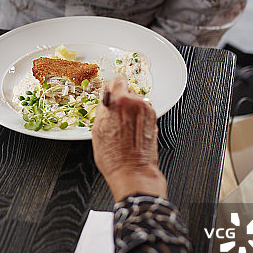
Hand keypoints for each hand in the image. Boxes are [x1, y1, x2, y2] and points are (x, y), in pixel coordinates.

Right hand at [92, 77, 167, 200]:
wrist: (132, 171)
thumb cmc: (114, 156)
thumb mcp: (98, 130)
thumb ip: (103, 110)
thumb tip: (105, 103)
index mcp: (118, 101)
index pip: (117, 81)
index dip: (111, 89)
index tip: (109, 94)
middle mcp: (135, 103)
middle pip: (127, 92)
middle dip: (121, 101)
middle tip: (115, 117)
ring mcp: (147, 111)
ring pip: (136, 102)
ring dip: (130, 110)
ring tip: (123, 128)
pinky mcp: (154, 120)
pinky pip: (143, 113)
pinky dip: (138, 118)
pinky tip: (131, 132)